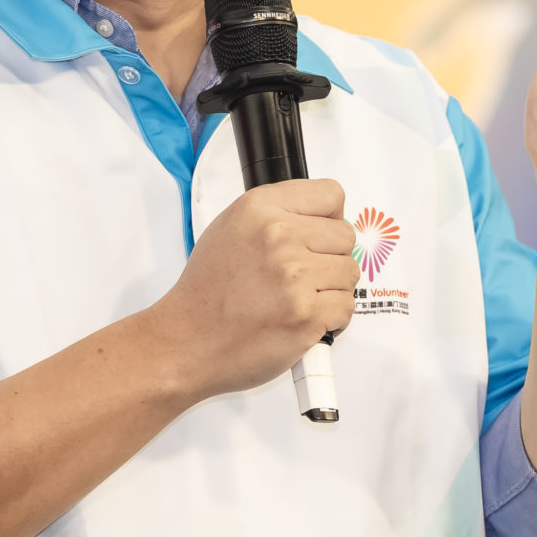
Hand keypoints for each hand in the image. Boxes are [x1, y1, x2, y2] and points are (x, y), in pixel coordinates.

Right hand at [146, 179, 356, 398]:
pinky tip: (302, 318)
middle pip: (345, 235)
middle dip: (329, 257)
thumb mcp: (229, 228)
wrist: (187, 342)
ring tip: (297, 298)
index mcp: (260, 208)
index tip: (317, 235)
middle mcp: (278, 237)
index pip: (330, 195)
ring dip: (331, 289)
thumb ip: (276, 214)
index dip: (327, 219)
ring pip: (349, 272)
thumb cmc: (206, 292)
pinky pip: (346, 306)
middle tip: (301, 276)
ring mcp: (295, 277)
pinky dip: (331, 318)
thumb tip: (322, 217)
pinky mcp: (306, 315)